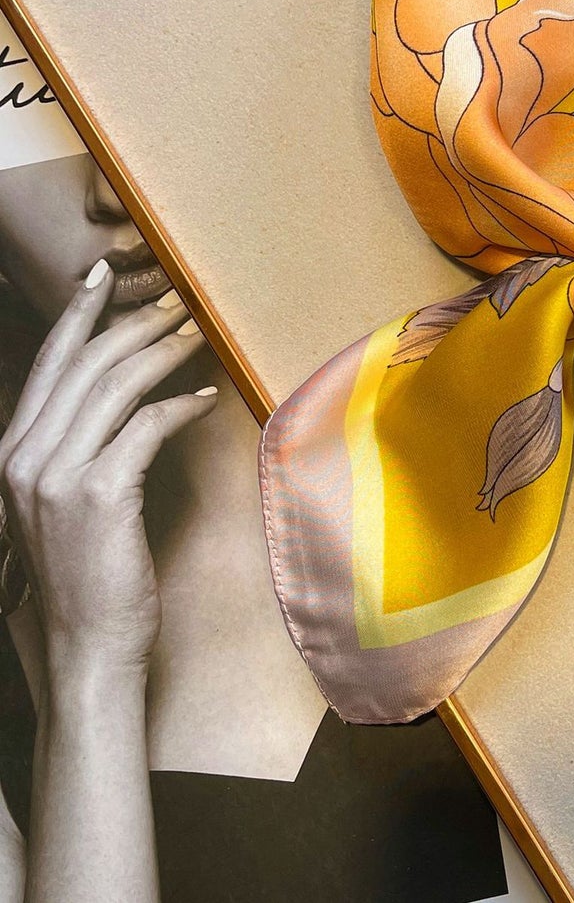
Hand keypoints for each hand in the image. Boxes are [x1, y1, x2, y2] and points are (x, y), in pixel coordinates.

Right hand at [0, 260, 215, 683]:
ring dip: (165, 352)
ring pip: (115, 386)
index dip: (77, 315)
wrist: (86, 644)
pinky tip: (207, 399)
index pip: (47, 366)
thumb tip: (126, 394)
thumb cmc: (89, 572)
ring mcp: (55, 475)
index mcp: (11, 452)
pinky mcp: (98, 495)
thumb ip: (78, 448)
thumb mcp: (66, 501)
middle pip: (84, 364)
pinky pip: (145, 427)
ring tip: (200, 335)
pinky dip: (181, 405)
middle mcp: (22, 457)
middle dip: (134, 322)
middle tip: (179, 300)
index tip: (105, 275)